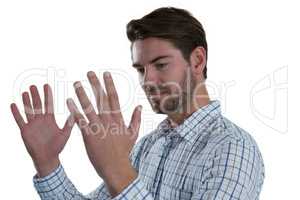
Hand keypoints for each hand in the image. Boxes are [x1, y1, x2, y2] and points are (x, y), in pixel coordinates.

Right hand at [10, 84, 74, 176]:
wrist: (48, 158)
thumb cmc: (58, 146)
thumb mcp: (65, 133)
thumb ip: (69, 123)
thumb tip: (75, 113)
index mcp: (50, 119)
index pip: (48, 104)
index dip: (47, 95)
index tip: (46, 85)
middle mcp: (41, 120)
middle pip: (37, 105)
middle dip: (35, 95)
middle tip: (33, 85)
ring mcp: (32, 125)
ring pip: (28, 110)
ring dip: (26, 102)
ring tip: (25, 92)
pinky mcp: (25, 131)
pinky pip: (20, 120)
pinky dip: (16, 113)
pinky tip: (13, 105)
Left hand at [67, 71, 141, 195]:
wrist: (116, 168)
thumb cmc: (124, 152)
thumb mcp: (133, 134)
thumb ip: (136, 119)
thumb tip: (140, 106)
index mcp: (118, 119)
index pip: (113, 97)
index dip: (109, 84)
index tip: (105, 73)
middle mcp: (108, 120)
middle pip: (101, 99)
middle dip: (95, 84)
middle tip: (89, 72)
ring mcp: (98, 127)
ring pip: (89, 107)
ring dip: (82, 94)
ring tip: (76, 83)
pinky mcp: (88, 135)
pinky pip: (80, 120)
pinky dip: (74, 110)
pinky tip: (68, 101)